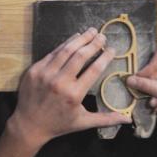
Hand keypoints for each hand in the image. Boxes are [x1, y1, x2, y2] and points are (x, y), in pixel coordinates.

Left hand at [9, 28, 131, 149]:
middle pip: (80, 56)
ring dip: (80, 39)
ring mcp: (45, 74)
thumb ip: (107, 119)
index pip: (94, 70)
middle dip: (94, 43)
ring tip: (91, 31)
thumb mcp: (84, 122)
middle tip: (102, 36)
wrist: (29, 125)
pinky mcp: (35, 70)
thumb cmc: (59, 124)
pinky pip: (52, 53)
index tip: (112, 49)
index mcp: (74, 95)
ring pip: (66, 50)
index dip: (105, 57)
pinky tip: (74, 38)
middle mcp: (60, 82)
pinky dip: (64, 44)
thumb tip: (128, 119)